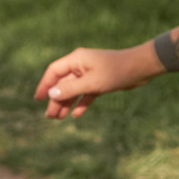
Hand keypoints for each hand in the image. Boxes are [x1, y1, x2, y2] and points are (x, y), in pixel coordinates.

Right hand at [35, 45, 154, 118]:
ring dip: (66, 103)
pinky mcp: (100, 81)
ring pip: (74, 90)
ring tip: (59, 118)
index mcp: (76, 60)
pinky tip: (76, 114)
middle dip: (56, 100)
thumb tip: (51, 95)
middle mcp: (81, 66)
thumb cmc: (116, 71)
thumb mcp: (91, 83)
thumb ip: (70, 89)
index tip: (38, 99)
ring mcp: (90, 74)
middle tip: (49, 116)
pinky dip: (81, 103)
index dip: (44, 85)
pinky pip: (86, 93)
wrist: (141, 68)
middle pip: (63, 83)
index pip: (54, 72)